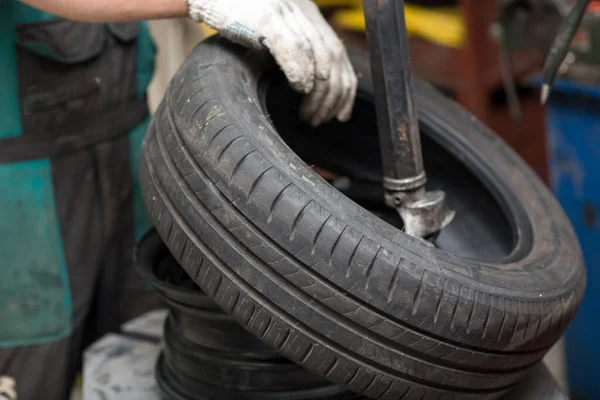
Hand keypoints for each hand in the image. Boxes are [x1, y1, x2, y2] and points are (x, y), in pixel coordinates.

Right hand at [186, 0, 356, 124]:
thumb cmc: (239, 18)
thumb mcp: (276, 33)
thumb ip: (297, 50)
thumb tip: (313, 87)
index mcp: (309, 14)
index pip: (340, 54)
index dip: (346, 88)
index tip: (342, 114)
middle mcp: (303, 11)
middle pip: (332, 59)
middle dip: (331, 97)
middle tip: (320, 120)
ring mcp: (286, 13)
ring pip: (317, 56)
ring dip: (316, 93)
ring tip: (309, 115)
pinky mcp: (266, 17)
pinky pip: (292, 48)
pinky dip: (300, 71)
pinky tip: (300, 88)